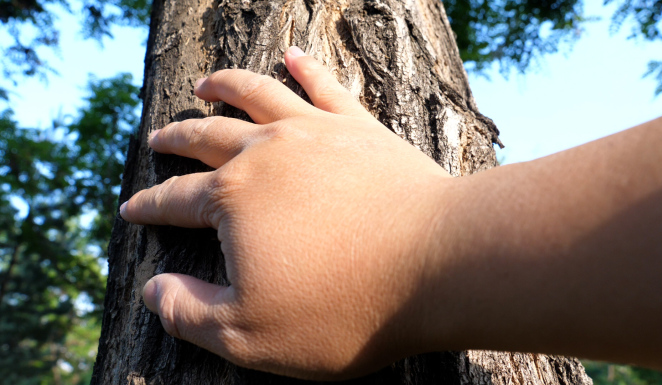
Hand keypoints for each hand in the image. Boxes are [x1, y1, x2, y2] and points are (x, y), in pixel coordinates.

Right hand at [120, 46, 452, 379]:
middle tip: (159, 138)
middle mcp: (267, 153)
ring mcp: (316, 133)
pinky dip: (304, 68)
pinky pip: (324, 86)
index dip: (149, 207)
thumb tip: (151, 291)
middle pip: (207, 136)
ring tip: (205, 83)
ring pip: (257, 95)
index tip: (132, 209)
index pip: (176, 200)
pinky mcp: (361, 127)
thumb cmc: (346, 306)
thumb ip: (190, 313)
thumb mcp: (251, 335)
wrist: (439, 265)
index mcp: (233, 199)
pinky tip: (293, 55)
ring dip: (225, 86)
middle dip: (177, 138)